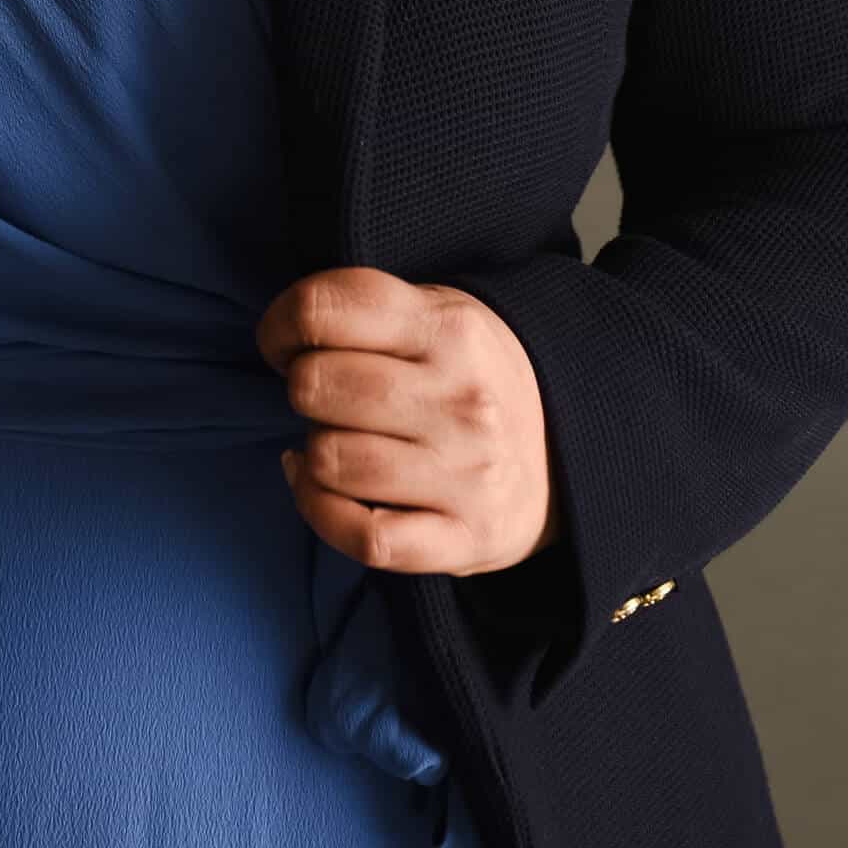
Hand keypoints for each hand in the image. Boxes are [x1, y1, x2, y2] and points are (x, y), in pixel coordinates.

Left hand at [256, 264, 562, 575]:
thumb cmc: (467, 378)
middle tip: (323, 397)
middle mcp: (464, 399)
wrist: (567, 453)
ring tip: (334, 441)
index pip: (324, 309)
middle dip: (301, 389)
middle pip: (317, 386)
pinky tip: (317, 488)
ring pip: (332, 459)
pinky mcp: (467, 538)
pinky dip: (320, 513)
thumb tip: (282, 338)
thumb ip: (364, 311)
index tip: (284, 343)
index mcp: (451, 327)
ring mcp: (469, 473)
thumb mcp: (435, 316)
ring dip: (314, 452)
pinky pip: (365, 537)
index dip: (281, 325)